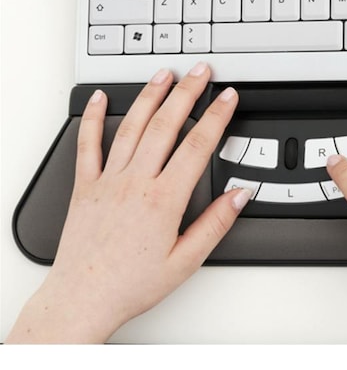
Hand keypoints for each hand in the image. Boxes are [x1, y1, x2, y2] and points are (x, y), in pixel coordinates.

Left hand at [7, 63, 250, 342]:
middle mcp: (135, 183)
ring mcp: (108, 181)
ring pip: (132, 127)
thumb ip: (216, 223)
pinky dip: (95, 118)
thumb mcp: (187, 261)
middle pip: (166, 125)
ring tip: (164, 74)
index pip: (198, 146)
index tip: (228, 97)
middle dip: (187, 92)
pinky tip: (103, 98)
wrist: (82, 298)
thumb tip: (240, 195)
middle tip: (200, 71)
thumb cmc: (131, 284)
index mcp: (164, 200)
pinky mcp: (85, 186)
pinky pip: (88, 145)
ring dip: (150, 96)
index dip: (217, 116)